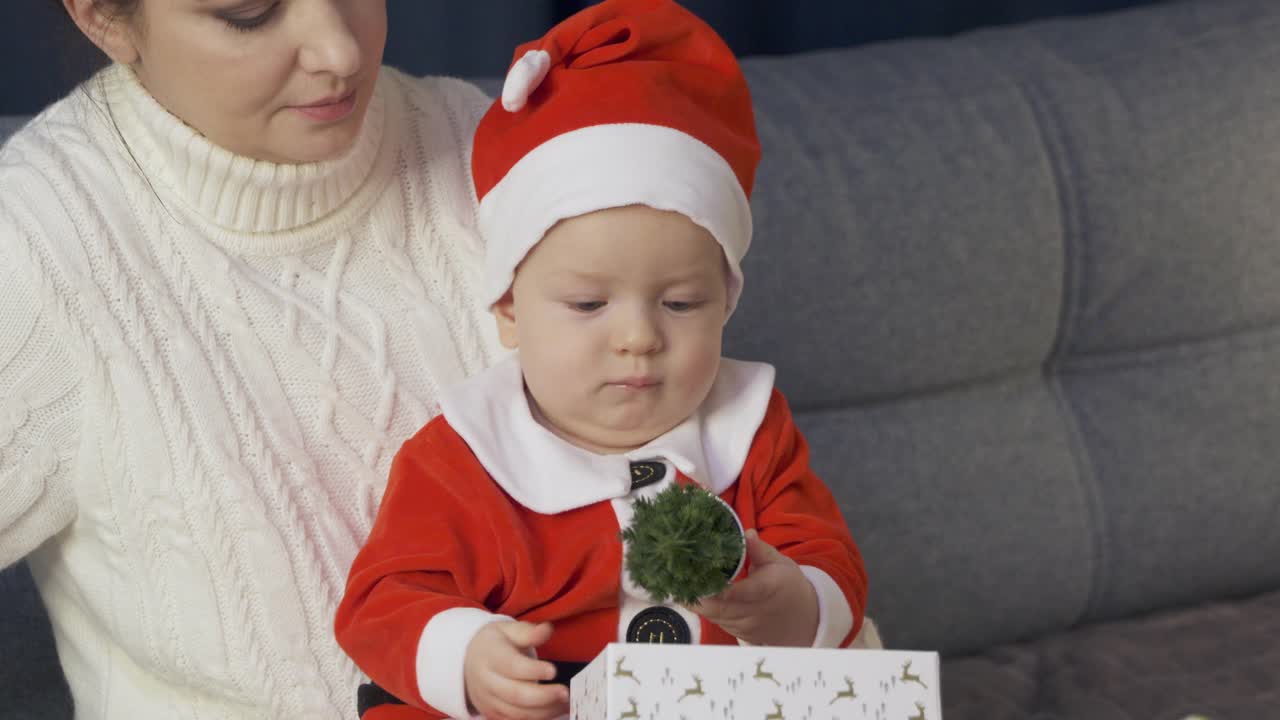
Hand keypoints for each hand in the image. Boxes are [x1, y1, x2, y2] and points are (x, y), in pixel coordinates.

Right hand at [463, 621, 568, 719]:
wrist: (468, 660)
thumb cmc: (493, 644)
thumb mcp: (508, 630)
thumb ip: (528, 632)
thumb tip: (547, 630)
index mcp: (490, 656)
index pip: (512, 666)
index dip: (533, 670)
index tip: (553, 670)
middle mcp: (487, 681)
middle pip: (515, 694)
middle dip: (543, 696)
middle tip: (565, 692)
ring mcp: (488, 700)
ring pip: (517, 712)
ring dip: (545, 711)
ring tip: (566, 702)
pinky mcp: (492, 714)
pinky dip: (537, 718)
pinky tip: (554, 710)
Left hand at [689, 530, 818, 646]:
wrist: (803, 619)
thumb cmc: (789, 585)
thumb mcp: (780, 562)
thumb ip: (760, 550)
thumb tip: (746, 533)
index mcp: (767, 590)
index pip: (742, 592)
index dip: (720, 589)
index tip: (700, 578)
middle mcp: (755, 611)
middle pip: (720, 608)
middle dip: (697, 594)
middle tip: (677, 576)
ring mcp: (745, 625)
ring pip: (714, 616)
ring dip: (696, 601)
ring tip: (677, 582)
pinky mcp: (738, 633)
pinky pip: (717, 621)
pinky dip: (703, 609)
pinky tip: (689, 594)